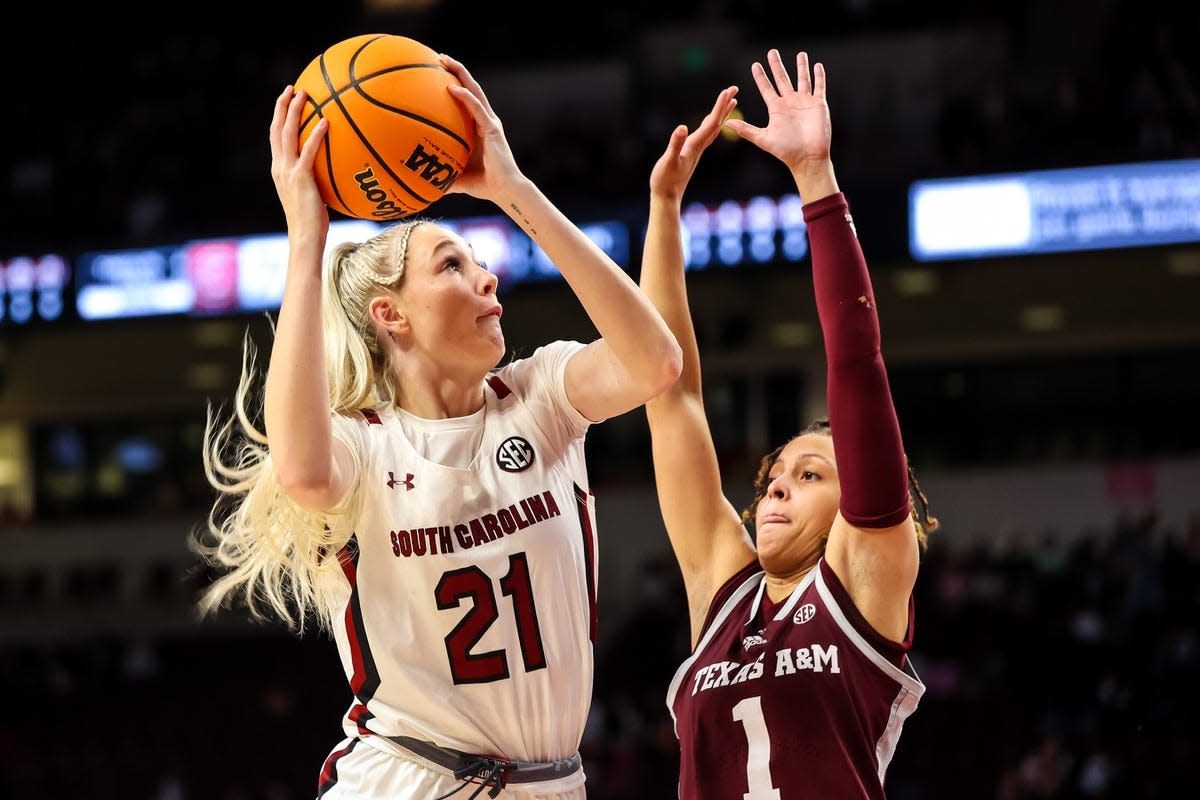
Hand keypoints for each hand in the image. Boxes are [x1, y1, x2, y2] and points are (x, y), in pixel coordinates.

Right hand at [269, 86, 328, 237]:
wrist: (305, 237)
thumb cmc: (312, 222)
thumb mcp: (312, 196)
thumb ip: (316, 180)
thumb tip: (334, 170)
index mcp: (279, 170)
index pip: (275, 137)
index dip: (278, 116)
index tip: (286, 100)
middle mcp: (279, 167)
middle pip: (276, 129)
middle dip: (283, 106)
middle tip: (293, 88)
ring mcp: (287, 172)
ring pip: (287, 134)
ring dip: (295, 111)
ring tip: (305, 95)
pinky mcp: (300, 178)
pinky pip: (308, 151)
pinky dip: (315, 135)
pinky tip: (326, 122)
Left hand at [439, 54, 523, 202]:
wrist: (505, 190)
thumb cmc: (483, 185)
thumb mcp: (456, 176)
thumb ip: (441, 174)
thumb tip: (420, 182)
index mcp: (480, 127)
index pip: (467, 99)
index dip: (455, 83)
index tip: (438, 72)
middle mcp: (486, 120)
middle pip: (471, 88)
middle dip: (456, 70)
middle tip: (439, 58)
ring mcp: (490, 122)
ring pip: (474, 91)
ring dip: (459, 74)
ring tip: (443, 60)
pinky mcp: (492, 128)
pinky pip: (476, 108)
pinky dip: (464, 97)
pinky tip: (450, 87)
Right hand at [650, 86, 737, 203]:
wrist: (666, 197)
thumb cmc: (665, 180)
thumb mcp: (668, 160)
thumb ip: (675, 144)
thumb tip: (682, 127)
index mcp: (695, 145)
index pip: (712, 123)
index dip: (720, 107)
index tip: (728, 91)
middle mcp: (699, 146)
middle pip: (717, 123)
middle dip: (725, 105)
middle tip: (734, 88)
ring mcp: (696, 150)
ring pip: (713, 128)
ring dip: (722, 114)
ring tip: (730, 102)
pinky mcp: (692, 153)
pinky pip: (706, 135)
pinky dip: (712, 125)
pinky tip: (710, 122)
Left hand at [725, 50, 830, 173]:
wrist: (807, 157)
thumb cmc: (786, 151)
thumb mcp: (764, 138)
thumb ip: (746, 130)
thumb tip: (726, 123)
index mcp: (776, 109)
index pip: (766, 88)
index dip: (761, 77)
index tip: (755, 65)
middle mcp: (790, 103)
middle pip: (782, 79)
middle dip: (777, 66)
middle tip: (771, 52)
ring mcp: (805, 102)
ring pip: (802, 79)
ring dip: (801, 67)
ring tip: (800, 54)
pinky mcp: (818, 104)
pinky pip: (819, 86)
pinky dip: (819, 76)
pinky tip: (817, 65)